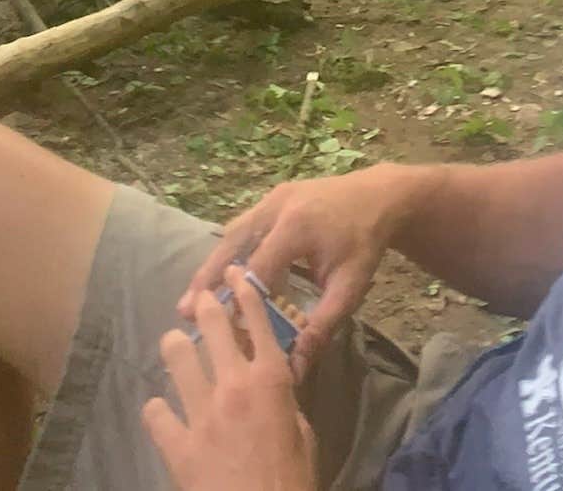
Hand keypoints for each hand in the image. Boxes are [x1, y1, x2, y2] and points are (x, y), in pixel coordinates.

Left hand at [136, 266, 319, 490]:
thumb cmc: (294, 480)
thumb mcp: (304, 437)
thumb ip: (286, 407)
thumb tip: (273, 392)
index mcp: (272, 384)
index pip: (257, 325)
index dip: (245, 293)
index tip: (234, 273)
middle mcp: (232, 387)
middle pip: (212, 328)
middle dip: (207, 307)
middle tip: (202, 301)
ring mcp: (200, 412)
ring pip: (176, 357)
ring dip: (175, 348)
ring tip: (175, 345)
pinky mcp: (176, 441)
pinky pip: (155, 411)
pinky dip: (159, 410)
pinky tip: (162, 411)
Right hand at [193, 164, 406, 351]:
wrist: (378, 197)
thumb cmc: (365, 244)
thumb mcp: (350, 286)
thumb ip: (322, 324)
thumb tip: (297, 366)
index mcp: (296, 228)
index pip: (257, 268)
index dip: (238, 298)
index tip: (222, 327)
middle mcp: (274, 208)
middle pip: (230, 246)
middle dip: (206, 279)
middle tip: (184, 310)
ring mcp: (269, 200)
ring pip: (230, 235)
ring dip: (211, 265)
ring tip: (192, 295)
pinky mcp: (268, 199)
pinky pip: (241, 228)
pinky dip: (227, 251)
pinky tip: (216, 272)